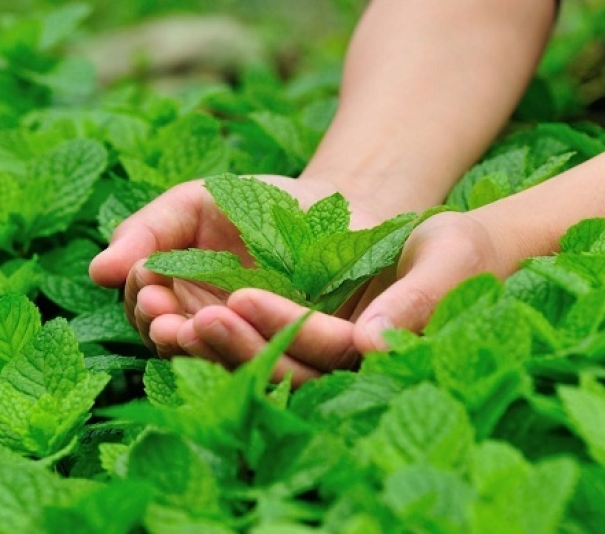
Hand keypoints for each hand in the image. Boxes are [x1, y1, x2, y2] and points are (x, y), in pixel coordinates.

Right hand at [88, 175, 381, 360]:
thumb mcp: (193, 204)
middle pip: (182, 347)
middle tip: (172, 323)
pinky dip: (266, 348)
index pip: (151, 316)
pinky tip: (257, 325)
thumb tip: (97, 270)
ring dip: (214, 348)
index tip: (148, 291)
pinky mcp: (300, 356)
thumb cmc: (252, 203)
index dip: (146, 308)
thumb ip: (146, 232)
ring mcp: (253, 346)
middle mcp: (211, 332)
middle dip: (174, 336)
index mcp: (179, 302)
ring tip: (207, 321)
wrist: (327, 205)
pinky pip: (280, 364)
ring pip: (227, 362)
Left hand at [173, 211, 505, 385]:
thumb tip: (370, 346)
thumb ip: (420, 300)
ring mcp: (296, 351)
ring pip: (241, 360)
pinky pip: (227, 336)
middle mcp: (328, 366)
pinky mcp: (269, 331)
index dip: (281, 328)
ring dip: (196, 339)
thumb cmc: (442, 246)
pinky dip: (191, 321)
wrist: (413, 236)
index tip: (240, 297)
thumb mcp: (450, 256)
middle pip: (272, 369)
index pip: (321, 353)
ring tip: (154, 307)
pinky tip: (155, 294)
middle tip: (180, 316)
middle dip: (226, 344)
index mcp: (369, 356)